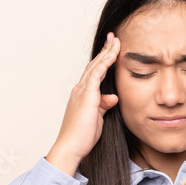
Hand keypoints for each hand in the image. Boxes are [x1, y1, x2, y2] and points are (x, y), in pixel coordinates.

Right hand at [46, 32, 120, 175]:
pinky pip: (96, 74)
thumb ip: (104, 106)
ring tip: (115, 41)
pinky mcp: (86, 95)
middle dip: (104, 50)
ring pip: (95, 66)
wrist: (71, 147)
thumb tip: (113, 97)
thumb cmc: (82, 137)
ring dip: (106, 52)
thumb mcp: (97, 118)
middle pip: (94, 65)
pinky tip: (112, 54)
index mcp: (82, 94)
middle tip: (113, 38)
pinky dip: (105, 63)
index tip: (111, 49)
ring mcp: (81, 91)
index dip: (103, 60)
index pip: (94, 73)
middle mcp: (80, 90)